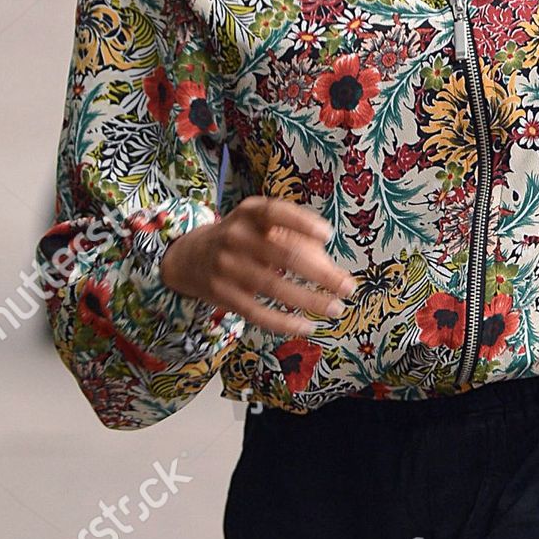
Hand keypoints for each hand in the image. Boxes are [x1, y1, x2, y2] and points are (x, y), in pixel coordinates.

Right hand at [159, 196, 358, 335]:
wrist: (188, 256)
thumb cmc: (241, 237)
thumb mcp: (258, 224)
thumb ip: (292, 236)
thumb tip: (330, 265)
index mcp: (249, 212)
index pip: (277, 212)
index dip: (303, 222)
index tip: (328, 235)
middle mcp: (235, 236)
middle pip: (284, 255)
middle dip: (322, 274)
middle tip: (349, 287)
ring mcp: (227, 267)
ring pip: (275, 287)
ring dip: (310, 301)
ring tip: (336, 308)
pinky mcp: (222, 295)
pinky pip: (258, 313)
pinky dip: (285, 322)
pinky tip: (308, 326)